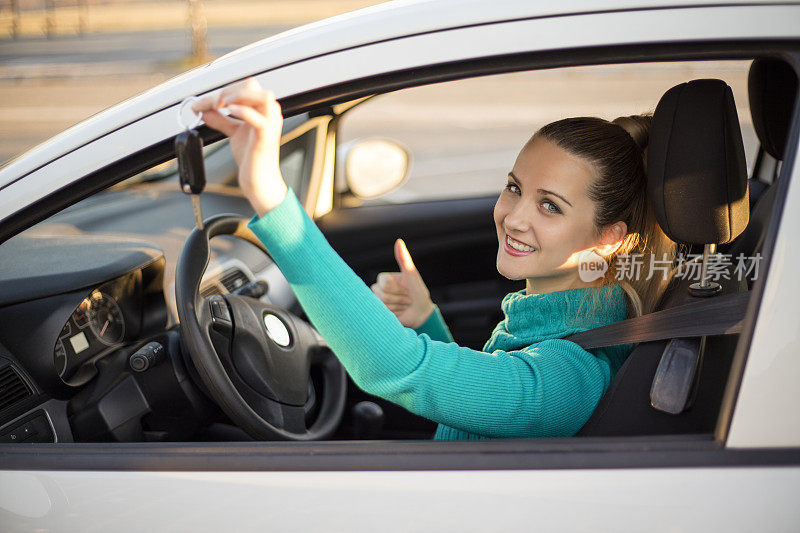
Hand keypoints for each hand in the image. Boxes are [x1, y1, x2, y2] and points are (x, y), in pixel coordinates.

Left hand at [192, 78, 286, 215]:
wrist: (258, 179)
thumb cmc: (252, 157)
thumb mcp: (233, 132)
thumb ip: (221, 120)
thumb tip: (204, 110)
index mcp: (263, 109)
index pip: (245, 87)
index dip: (223, 91)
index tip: (202, 103)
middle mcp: (270, 113)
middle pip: (251, 85)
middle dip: (227, 91)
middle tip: (212, 105)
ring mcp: (270, 123)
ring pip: (259, 95)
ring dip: (236, 96)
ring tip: (220, 106)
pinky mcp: (266, 136)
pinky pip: (258, 118)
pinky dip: (242, 111)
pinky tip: (228, 111)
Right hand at [371, 239, 434, 328]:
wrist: (422, 311)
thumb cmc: (418, 291)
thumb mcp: (412, 274)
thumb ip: (404, 259)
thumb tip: (398, 241)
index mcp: (384, 278)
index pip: (384, 282)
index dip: (397, 288)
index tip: (407, 289)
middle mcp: (379, 288)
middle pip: (381, 294)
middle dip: (398, 298)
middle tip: (407, 299)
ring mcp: (378, 301)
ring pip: (381, 305)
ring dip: (398, 307)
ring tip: (405, 305)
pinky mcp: (379, 313)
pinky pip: (382, 314)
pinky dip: (395, 314)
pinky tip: (399, 312)